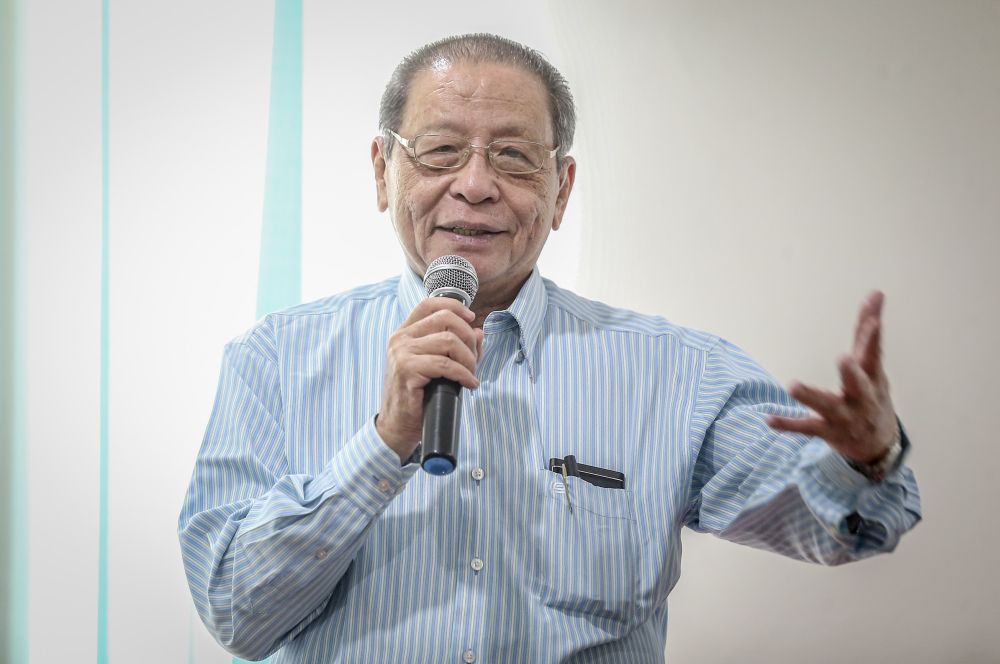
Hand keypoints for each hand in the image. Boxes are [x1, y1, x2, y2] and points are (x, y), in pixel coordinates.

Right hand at [376, 297, 483, 461]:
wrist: (397, 426)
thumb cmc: (418, 397)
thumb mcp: (437, 367)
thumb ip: (457, 348)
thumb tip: (479, 332)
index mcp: (405, 333)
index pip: (429, 304)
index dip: (454, 306)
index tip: (471, 318)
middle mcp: (400, 339)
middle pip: (445, 320)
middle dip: (468, 338)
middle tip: (474, 359)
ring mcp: (402, 354)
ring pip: (449, 342)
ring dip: (469, 359)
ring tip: (471, 374)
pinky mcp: (408, 371)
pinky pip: (446, 365)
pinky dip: (464, 374)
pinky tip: (469, 384)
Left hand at [768, 291, 897, 463]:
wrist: (877, 445)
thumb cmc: (872, 395)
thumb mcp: (873, 365)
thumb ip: (868, 330)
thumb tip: (876, 291)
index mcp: (872, 379)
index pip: (874, 355)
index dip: (873, 339)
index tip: (873, 322)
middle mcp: (861, 398)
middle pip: (857, 384)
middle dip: (851, 373)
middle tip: (843, 358)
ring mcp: (844, 416)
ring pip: (826, 406)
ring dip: (810, 395)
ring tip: (792, 385)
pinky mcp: (827, 431)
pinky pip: (805, 427)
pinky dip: (787, 424)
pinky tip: (769, 418)